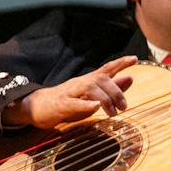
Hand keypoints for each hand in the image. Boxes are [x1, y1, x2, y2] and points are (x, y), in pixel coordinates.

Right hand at [6, 56, 136, 128]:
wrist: (36, 107)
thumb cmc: (67, 102)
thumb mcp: (91, 96)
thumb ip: (111, 89)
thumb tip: (131, 78)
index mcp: (88, 81)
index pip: (106, 68)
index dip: (120, 63)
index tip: (134, 59)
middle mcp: (80, 83)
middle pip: (101, 79)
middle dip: (116, 91)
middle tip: (124, 107)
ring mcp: (69, 93)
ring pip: (90, 88)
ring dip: (105, 100)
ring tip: (113, 112)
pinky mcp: (61, 105)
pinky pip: (75, 103)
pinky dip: (86, 104)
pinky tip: (95, 107)